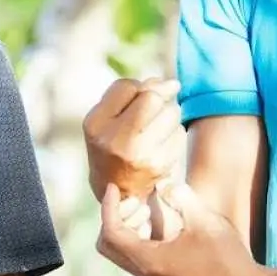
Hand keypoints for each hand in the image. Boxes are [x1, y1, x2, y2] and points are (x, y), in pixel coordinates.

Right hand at [82, 77, 185, 200]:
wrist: (118, 191)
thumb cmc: (112, 144)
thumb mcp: (105, 117)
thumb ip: (129, 92)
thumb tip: (171, 84)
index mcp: (97, 123)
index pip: (128, 86)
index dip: (137, 88)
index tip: (137, 98)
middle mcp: (116, 140)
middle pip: (153, 98)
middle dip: (157, 98)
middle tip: (151, 111)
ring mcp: (140, 155)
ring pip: (171, 113)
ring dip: (168, 115)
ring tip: (154, 129)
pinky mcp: (161, 165)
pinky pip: (179, 133)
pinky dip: (173, 134)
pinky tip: (161, 145)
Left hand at [98, 182, 276, 275]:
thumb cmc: (226, 256)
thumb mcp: (204, 220)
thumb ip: (181, 197)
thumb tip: (163, 184)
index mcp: (150, 261)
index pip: (111, 233)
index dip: (109, 207)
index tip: (114, 187)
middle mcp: (145, 273)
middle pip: (108, 246)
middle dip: (114, 218)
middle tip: (135, 200)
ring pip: (120, 252)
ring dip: (126, 227)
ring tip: (147, 209)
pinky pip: (135, 257)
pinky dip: (137, 237)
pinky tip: (159, 223)